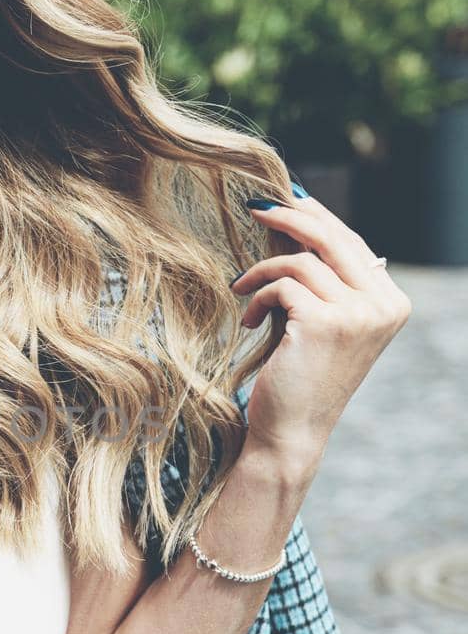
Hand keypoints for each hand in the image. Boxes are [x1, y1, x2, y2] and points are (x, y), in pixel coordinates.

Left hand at [230, 192, 410, 468]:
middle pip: (333, 237)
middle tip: (254, 208)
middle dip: (290, 216)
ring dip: (262, 269)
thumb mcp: (314, 316)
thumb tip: (290, 215)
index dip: (316, 217)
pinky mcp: (326, 323)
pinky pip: (282, 284)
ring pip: (302, 260)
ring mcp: (359, 314)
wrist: (291, 432)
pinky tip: (248, 319)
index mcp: (391, 303)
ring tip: (241, 287)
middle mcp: (384, 306)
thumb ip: (315, 272)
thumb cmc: (299, 374)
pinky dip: (257, 295)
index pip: (352, 242)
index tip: (284, 201)